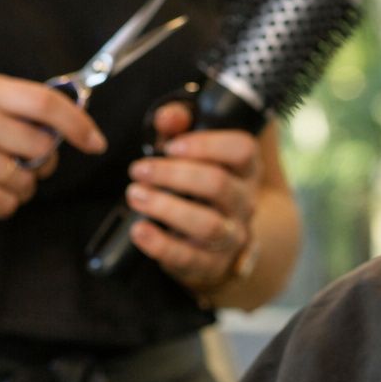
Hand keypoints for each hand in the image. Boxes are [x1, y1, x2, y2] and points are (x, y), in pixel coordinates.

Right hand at [0, 74, 106, 221]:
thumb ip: (24, 111)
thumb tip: (80, 122)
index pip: (46, 102)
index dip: (79, 124)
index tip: (96, 142)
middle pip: (43, 146)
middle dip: (41, 162)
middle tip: (13, 161)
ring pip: (27, 180)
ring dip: (18, 187)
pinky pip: (8, 204)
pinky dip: (1, 205)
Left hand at [124, 102, 260, 299]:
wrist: (216, 242)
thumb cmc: (198, 185)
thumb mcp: (191, 149)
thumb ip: (179, 126)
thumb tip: (167, 118)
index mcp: (246, 169)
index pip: (242, 150)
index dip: (206, 144)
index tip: (170, 146)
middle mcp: (245, 202)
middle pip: (218, 185)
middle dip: (173, 175)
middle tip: (138, 170)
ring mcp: (232, 236)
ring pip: (208, 224)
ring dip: (166, 208)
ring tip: (135, 195)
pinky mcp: (211, 264)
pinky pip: (189, 258)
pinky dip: (160, 245)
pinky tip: (139, 230)